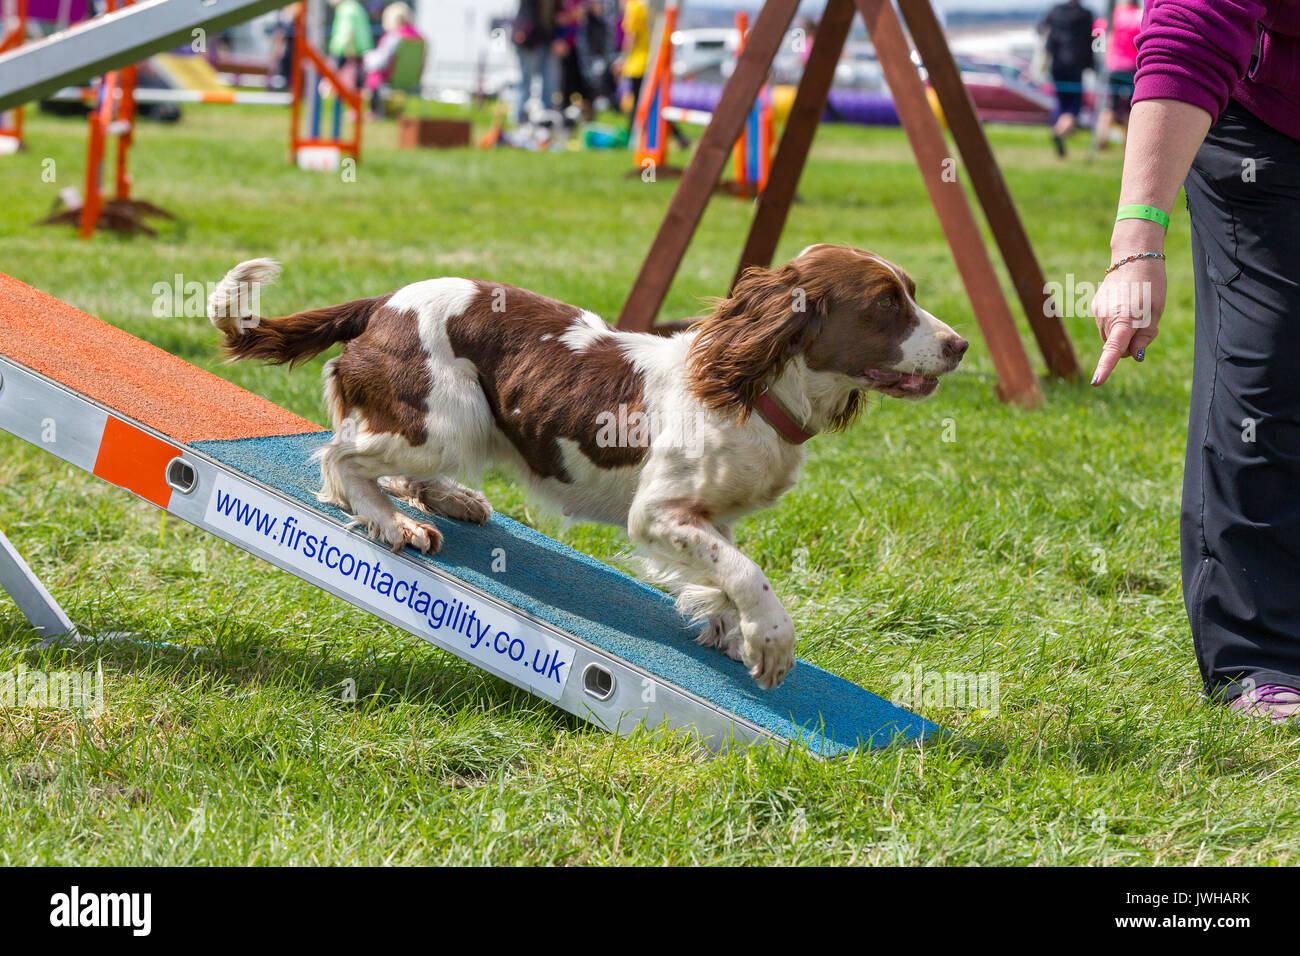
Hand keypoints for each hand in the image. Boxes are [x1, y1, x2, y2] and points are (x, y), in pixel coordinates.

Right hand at [1090, 224, 1167, 385]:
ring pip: (1111, 336)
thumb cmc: (1151, 284)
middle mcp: (1106, 317)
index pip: (1114, 349)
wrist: (1134, 256)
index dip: (1106, 367)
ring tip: (1136, 308)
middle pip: (1116, 346)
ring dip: (1123, 332)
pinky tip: (1126, 303)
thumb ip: (1145, 337)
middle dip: (1130, 343)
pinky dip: (1116, 322)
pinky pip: (1106, 325)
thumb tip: (1135, 356)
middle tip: (1147, 322)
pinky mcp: (1095, 306)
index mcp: (1124, 318)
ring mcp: (1098, 312)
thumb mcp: (1156, 312)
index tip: (1097, 382)